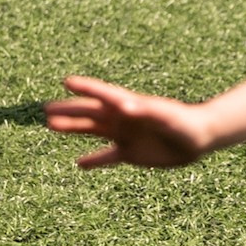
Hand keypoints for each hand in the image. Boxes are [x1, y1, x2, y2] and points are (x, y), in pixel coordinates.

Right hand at [45, 76, 213, 167]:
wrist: (199, 138)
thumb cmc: (184, 122)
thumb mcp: (166, 116)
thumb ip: (145, 110)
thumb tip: (124, 107)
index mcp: (129, 105)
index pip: (103, 94)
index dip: (86, 87)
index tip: (66, 81)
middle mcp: (122, 118)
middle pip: (90, 113)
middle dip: (69, 110)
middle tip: (46, 108)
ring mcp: (124, 135)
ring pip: (92, 131)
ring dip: (73, 129)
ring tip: (51, 125)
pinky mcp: (130, 153)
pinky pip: (107, 156)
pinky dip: (94, 160)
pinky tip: (79, 163)